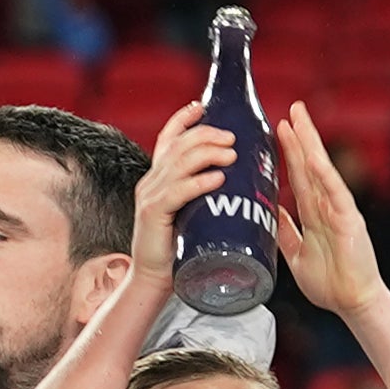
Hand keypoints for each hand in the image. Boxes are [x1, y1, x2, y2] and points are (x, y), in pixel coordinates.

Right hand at [129, 105, 238, 285]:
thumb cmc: (178, 251)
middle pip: (178, 146)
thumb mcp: (191, 214)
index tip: (202, 106)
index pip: (168, 139)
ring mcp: (150, 197)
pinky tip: (217, 178)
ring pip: (179, 164)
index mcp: (158, 178)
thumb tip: (239, 183)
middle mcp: (151, 182)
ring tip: (231, 154)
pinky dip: (199, 182)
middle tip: (232, 139)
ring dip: (208, 154)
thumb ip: (205, 197)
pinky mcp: (153, 215)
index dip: (183, 119)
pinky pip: (177, 192)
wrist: (154, 282)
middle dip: (207, 135)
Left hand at [272, 105, 380, 314]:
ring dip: (309, 145)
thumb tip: (270, 214)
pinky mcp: (349, 221)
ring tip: (299, 120)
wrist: (353, 303)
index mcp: (314, 214)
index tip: (278, 129)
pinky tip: (313, 157)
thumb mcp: (297, 255)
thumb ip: (286, 234)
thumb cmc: (329, 283)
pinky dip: (325, 175)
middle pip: (309, 166)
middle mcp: (327, 207)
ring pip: (321, 172)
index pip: (298, 176)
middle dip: (299, 138)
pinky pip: (335, 194)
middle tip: (290, 110)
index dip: (288, 153)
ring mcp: (339, 211)